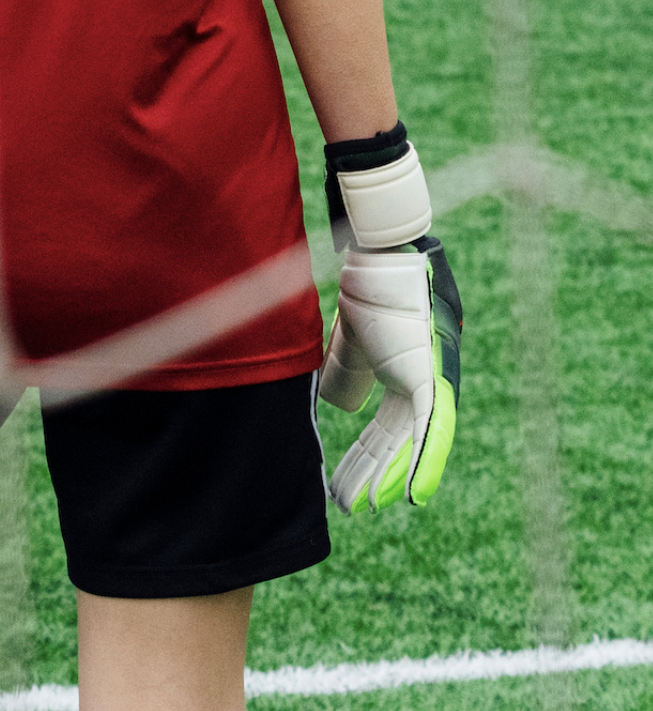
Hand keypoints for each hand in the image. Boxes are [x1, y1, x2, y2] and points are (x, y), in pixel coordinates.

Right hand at [320, 235, 461, 510]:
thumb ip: (346, 370)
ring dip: (388, 478)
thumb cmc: (366, 289)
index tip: (345, 486)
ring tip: (366, 507)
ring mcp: (428, 383)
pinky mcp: (429, 379)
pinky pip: (428, 430)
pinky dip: (421, 464)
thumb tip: (337, 403)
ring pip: (412, 444)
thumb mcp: (349, 340)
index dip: (366, 460)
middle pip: (394, 442)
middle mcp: (420, 385)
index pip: (386, 430)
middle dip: (369, 475)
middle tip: (349, 506)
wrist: (379, 259)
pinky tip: (411, 495)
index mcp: (403, 377)